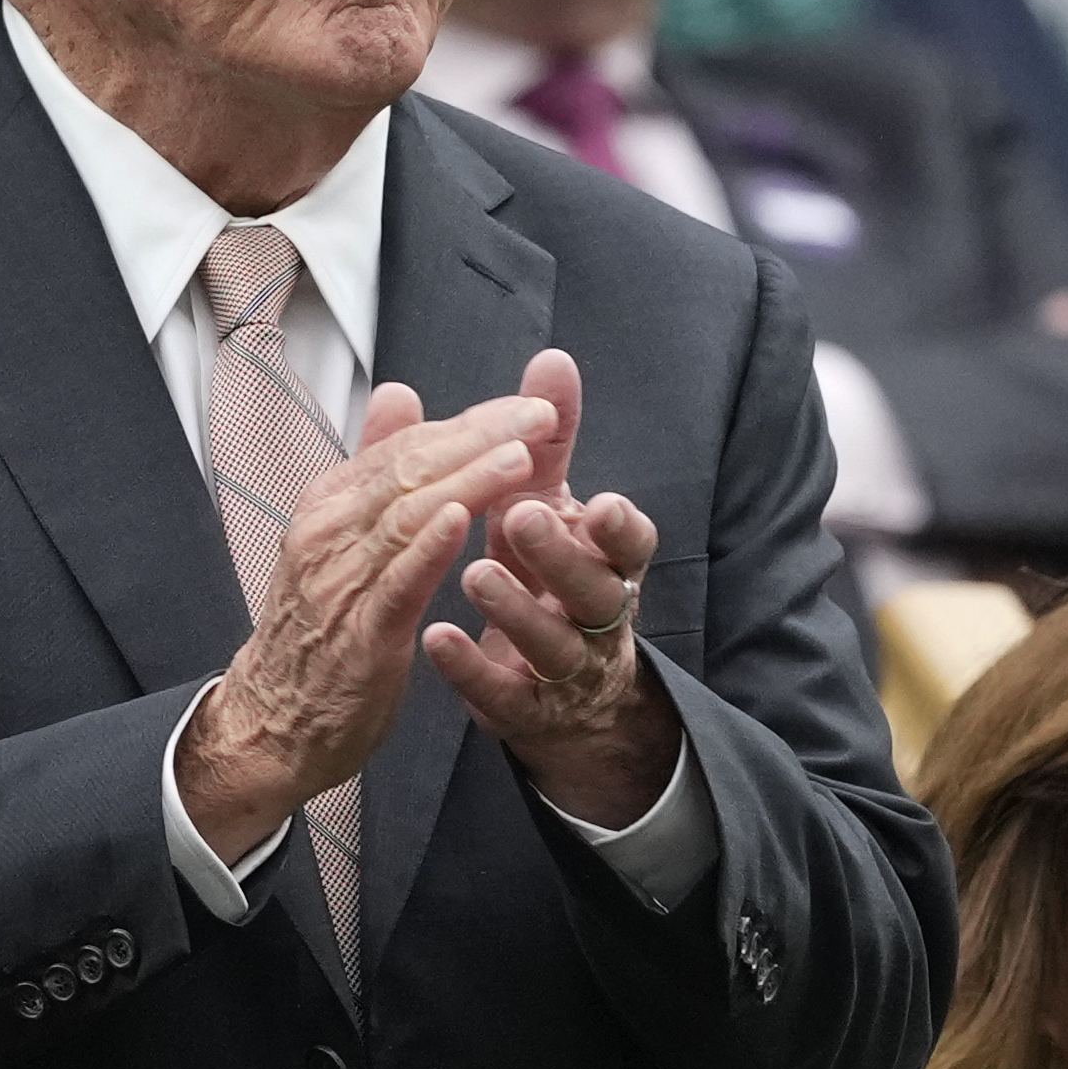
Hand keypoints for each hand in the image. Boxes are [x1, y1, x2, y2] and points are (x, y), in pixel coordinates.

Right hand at [178, 384, 559, 862]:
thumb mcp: (342, 536)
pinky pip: (395, 580)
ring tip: (518, 456)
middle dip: (480, 437)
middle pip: (411, 469)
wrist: (273, 722)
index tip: (527, 405)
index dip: (471, 421)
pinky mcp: (357, 632)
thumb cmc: (317, 631)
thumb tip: (399, 396)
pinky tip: (461, 519)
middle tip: (537, 416)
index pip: (408, 446)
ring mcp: (339, 580)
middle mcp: (329, 531)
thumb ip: (373, 467)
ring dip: (466, 481)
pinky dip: (428, 546)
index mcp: (331, 505)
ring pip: (407, 515)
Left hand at [420, 350, 680, 827]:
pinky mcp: (525, 709)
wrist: (562, 694)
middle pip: (593, 590)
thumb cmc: (551, 577)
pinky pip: (504, 694)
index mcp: (609, 563)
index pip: (632, 545)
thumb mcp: (555, 506)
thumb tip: (552, 359)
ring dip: (516, 608)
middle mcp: (596, 616)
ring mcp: (564, 669)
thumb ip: (550, 440)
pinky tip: (435, 638)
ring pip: (552, 644)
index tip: (600, 502)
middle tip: (521, 516)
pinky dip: (470, 669)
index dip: (621, 528)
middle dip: (560, 555)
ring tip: (475, 574)